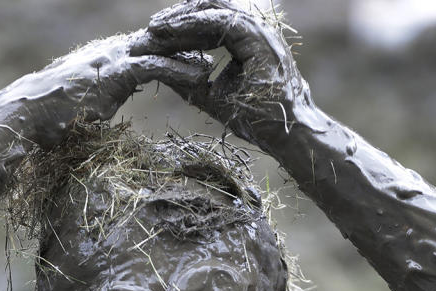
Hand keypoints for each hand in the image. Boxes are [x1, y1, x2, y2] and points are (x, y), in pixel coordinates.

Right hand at [3, 31, 212, 148]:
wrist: (23, 118)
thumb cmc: (50, 119)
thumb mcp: (86, 103)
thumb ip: (104, 95)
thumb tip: (108, 104)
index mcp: (110, 55)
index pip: (152, 40)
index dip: (181, 36)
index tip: (209, 36)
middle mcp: (112, 50)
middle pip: (162, 33)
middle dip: (195, 27)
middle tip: (227, 25)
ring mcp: (111, 59)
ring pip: (162, 44)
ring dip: (195, 44)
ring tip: (227, 44)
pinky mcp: (111, 74)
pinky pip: (152, 66)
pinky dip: (180, 68)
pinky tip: (203, 74)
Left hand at [133, 0, 313, 146]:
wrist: (285, 134)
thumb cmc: (256, 119)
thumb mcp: (213, 95)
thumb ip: (189, 80)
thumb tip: (161, 70)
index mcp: (247, 41)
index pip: (210, 21)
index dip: (182, 26)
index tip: (154, 35)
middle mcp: (254, 31)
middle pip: (210, 8)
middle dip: (178, 16)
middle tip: (150, 28)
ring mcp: (259, 31)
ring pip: (214, 8)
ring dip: (181, 17)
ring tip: (155, 28)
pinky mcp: (258, 37)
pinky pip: (221, 21)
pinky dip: (193, 24)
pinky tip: (172, 32)